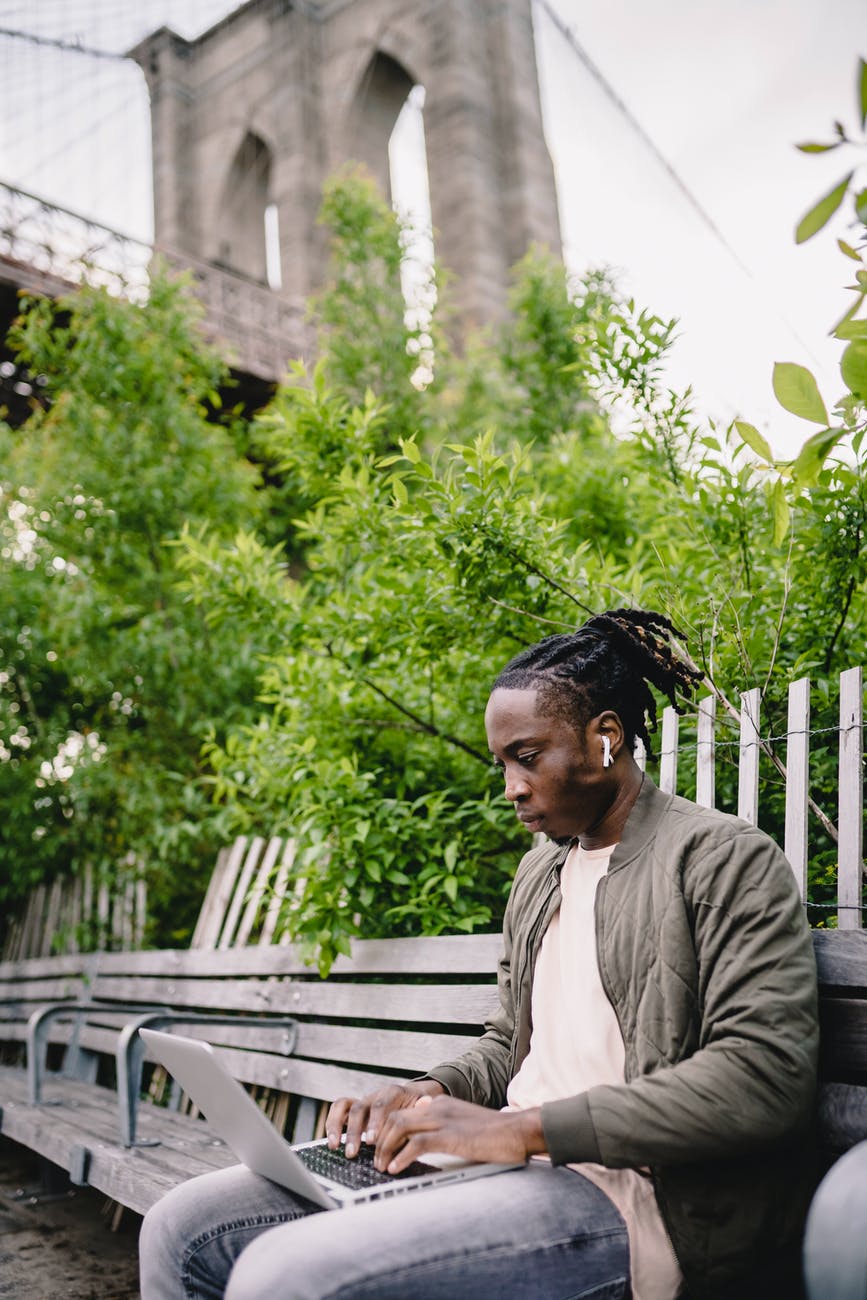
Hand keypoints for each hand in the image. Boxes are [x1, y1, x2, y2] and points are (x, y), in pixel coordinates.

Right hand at [325, 1080, 444, 1157]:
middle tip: (353, 1152)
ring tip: (335, 1146)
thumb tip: (425, 1104)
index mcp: (393, 1093)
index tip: (372, 1141)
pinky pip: (339, 1109)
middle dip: (354, 1131)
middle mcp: (375, 1095)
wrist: (414, 1097)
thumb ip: (422, 1108)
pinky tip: (332, 1142)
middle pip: (360, 1108)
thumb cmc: (419, 1107)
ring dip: (338, 1126)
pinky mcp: (355, 1109)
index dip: (375, 1122)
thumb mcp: (424, 1108)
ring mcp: (364, 1101)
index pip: (381, 1105)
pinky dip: (332, 1123)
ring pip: (345, 1107)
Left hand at [373, 1094, 544, 1173]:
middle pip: (394, 1117)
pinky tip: (396, 1168)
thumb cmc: (494, 1132)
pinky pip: (417, 1144)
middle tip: (376, 1161)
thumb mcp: (463, 1119)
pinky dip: (402, 1156)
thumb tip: (422, 1118)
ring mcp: (443, 1120)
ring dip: (386, 1148)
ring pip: (399, 1127)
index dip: (385, 1131)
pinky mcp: (450, 1136)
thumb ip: (442, 1119)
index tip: (379, 1148)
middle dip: (380, 1140)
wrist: (518, 1131)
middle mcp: (437, 1107)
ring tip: (382, 1167)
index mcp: (440, 1103)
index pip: (401, 1112)